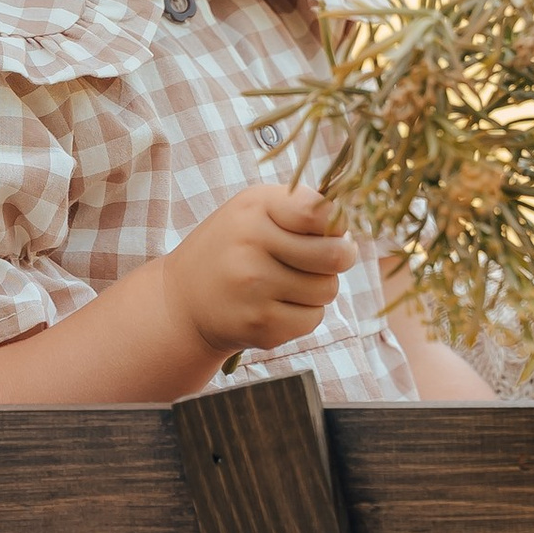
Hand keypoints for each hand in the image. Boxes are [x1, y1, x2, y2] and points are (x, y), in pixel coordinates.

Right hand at [157, 183, 355, 359]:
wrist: (183, 301)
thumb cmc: (233, 246)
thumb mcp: (256, 209)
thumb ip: (303, 207)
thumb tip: (350, 226)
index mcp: (255, 208)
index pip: (321, 213)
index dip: (335, 223)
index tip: (325, 230)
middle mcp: (251, 246)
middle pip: (336, 255)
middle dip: (339, 257)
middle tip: (323, 258)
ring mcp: (254, 289)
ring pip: (328, 290)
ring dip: (318, 288)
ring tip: (288, 282)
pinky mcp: (260, 325)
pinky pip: (312, 319)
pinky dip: (303, 314)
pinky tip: (276, 305)